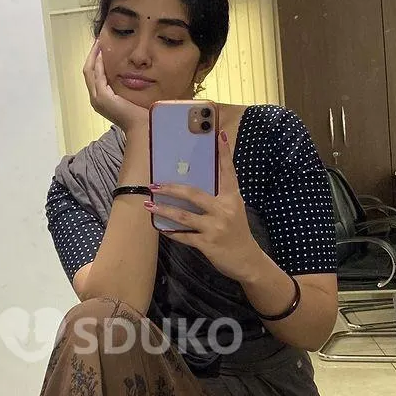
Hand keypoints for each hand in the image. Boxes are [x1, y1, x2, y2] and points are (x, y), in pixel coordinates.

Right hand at [83, 41, 148, 133]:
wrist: (141, 126)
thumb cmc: (138, 114)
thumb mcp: (128, 97)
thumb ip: (123, 87)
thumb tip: (129, 74)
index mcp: (100, 100)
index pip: (93, 77)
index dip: (95, 61)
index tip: (101, 48)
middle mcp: (95, 99)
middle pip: (88, 72)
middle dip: (92, 56)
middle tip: (98, 41)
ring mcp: (97, 99)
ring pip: (90, 72)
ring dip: (94, 56)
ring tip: (99, 43)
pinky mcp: (103, 98)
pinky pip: (98, 76)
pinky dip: (99, 64)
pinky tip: (104, 54)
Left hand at [144, 131, 264, 283]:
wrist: (248, 261)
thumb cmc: (237, 233)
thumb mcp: (234, 211)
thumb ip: (219, 198)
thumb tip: (193, 187)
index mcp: (233, 198)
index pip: (228, 172)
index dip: (224, 153)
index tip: (219, 134)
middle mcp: (224, 210)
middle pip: (193, 194)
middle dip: (171, 188)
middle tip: (154, 185)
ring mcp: (215, 227)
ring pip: (183, 216)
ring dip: (164, 209)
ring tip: (148, 204)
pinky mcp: (208, 244)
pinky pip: (184, 236)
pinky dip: (171, 232)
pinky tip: (160, 227)